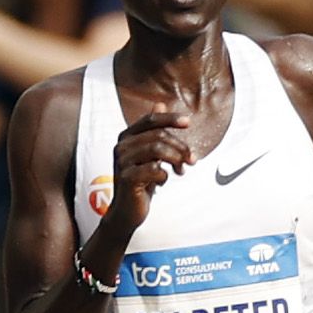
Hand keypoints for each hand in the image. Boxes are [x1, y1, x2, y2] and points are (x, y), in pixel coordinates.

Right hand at [105, 110, 194, 235]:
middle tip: (192, 160)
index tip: (188, 123)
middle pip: (158, 136)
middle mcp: (121, 147)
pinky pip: (154, 170)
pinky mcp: (126, 179)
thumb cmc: (140, 181)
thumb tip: (160, 102)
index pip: (150, 120)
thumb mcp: (149, 153)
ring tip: (182, 170)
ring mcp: (122, 163)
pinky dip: (165, 176)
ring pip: (158, 150)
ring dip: (176, 160)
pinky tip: (164, 181)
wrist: (127, 210)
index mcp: (126, 137)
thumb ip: (153, 131)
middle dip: (180, 147)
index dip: (170, 119)